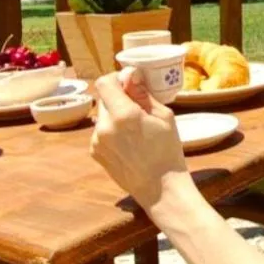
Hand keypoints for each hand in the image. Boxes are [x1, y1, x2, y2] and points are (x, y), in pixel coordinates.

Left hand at [90, 69, 189, 213]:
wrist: (160, 189)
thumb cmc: (168, 151)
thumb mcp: (164, 116)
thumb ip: (142, 93)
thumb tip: (130, 74)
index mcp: (123, 115)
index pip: (104, 82)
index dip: (116, 79)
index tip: (129, 84)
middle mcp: (104, 127)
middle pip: (104, 98)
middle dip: (118, 98)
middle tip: (137, 108)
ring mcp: (96, 141)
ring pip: (102, 115)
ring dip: (114, 115)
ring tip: (134, 130)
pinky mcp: (95, 152)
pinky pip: (100, 131)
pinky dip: (111, 130)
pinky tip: (128, 143)